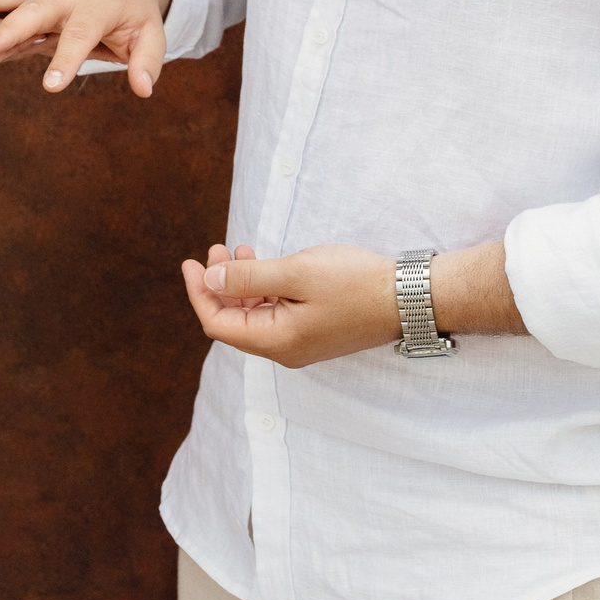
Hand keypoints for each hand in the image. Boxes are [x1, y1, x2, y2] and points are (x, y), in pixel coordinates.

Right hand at [0, 0, 172, 95]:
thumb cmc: (135, 12)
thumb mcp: (151, 34)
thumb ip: (147, 61)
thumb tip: (143, 90)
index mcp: (96, 5)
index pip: (80, 35)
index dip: (66, 61)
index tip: (52, 87)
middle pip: (34, 11)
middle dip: (11, 29)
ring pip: (13, 8)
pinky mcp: (29, 1)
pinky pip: (7, 11)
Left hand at [179, 243, 399, 367]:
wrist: (409, 296)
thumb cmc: (355, 283)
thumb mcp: (296, 272)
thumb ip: (248, 277)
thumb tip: (210, 280)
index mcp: (276, 342)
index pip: (219, 324)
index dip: (198, 293)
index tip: (190, 263)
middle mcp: (285, 350)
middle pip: (234, 322)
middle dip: (219, 285)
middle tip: (216, 250)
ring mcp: (301, 343)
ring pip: (255, 315)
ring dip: (241, 284)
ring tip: (239, 250)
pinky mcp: (315, 332)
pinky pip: (276, 314)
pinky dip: (263, 289)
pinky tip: (264, 265)